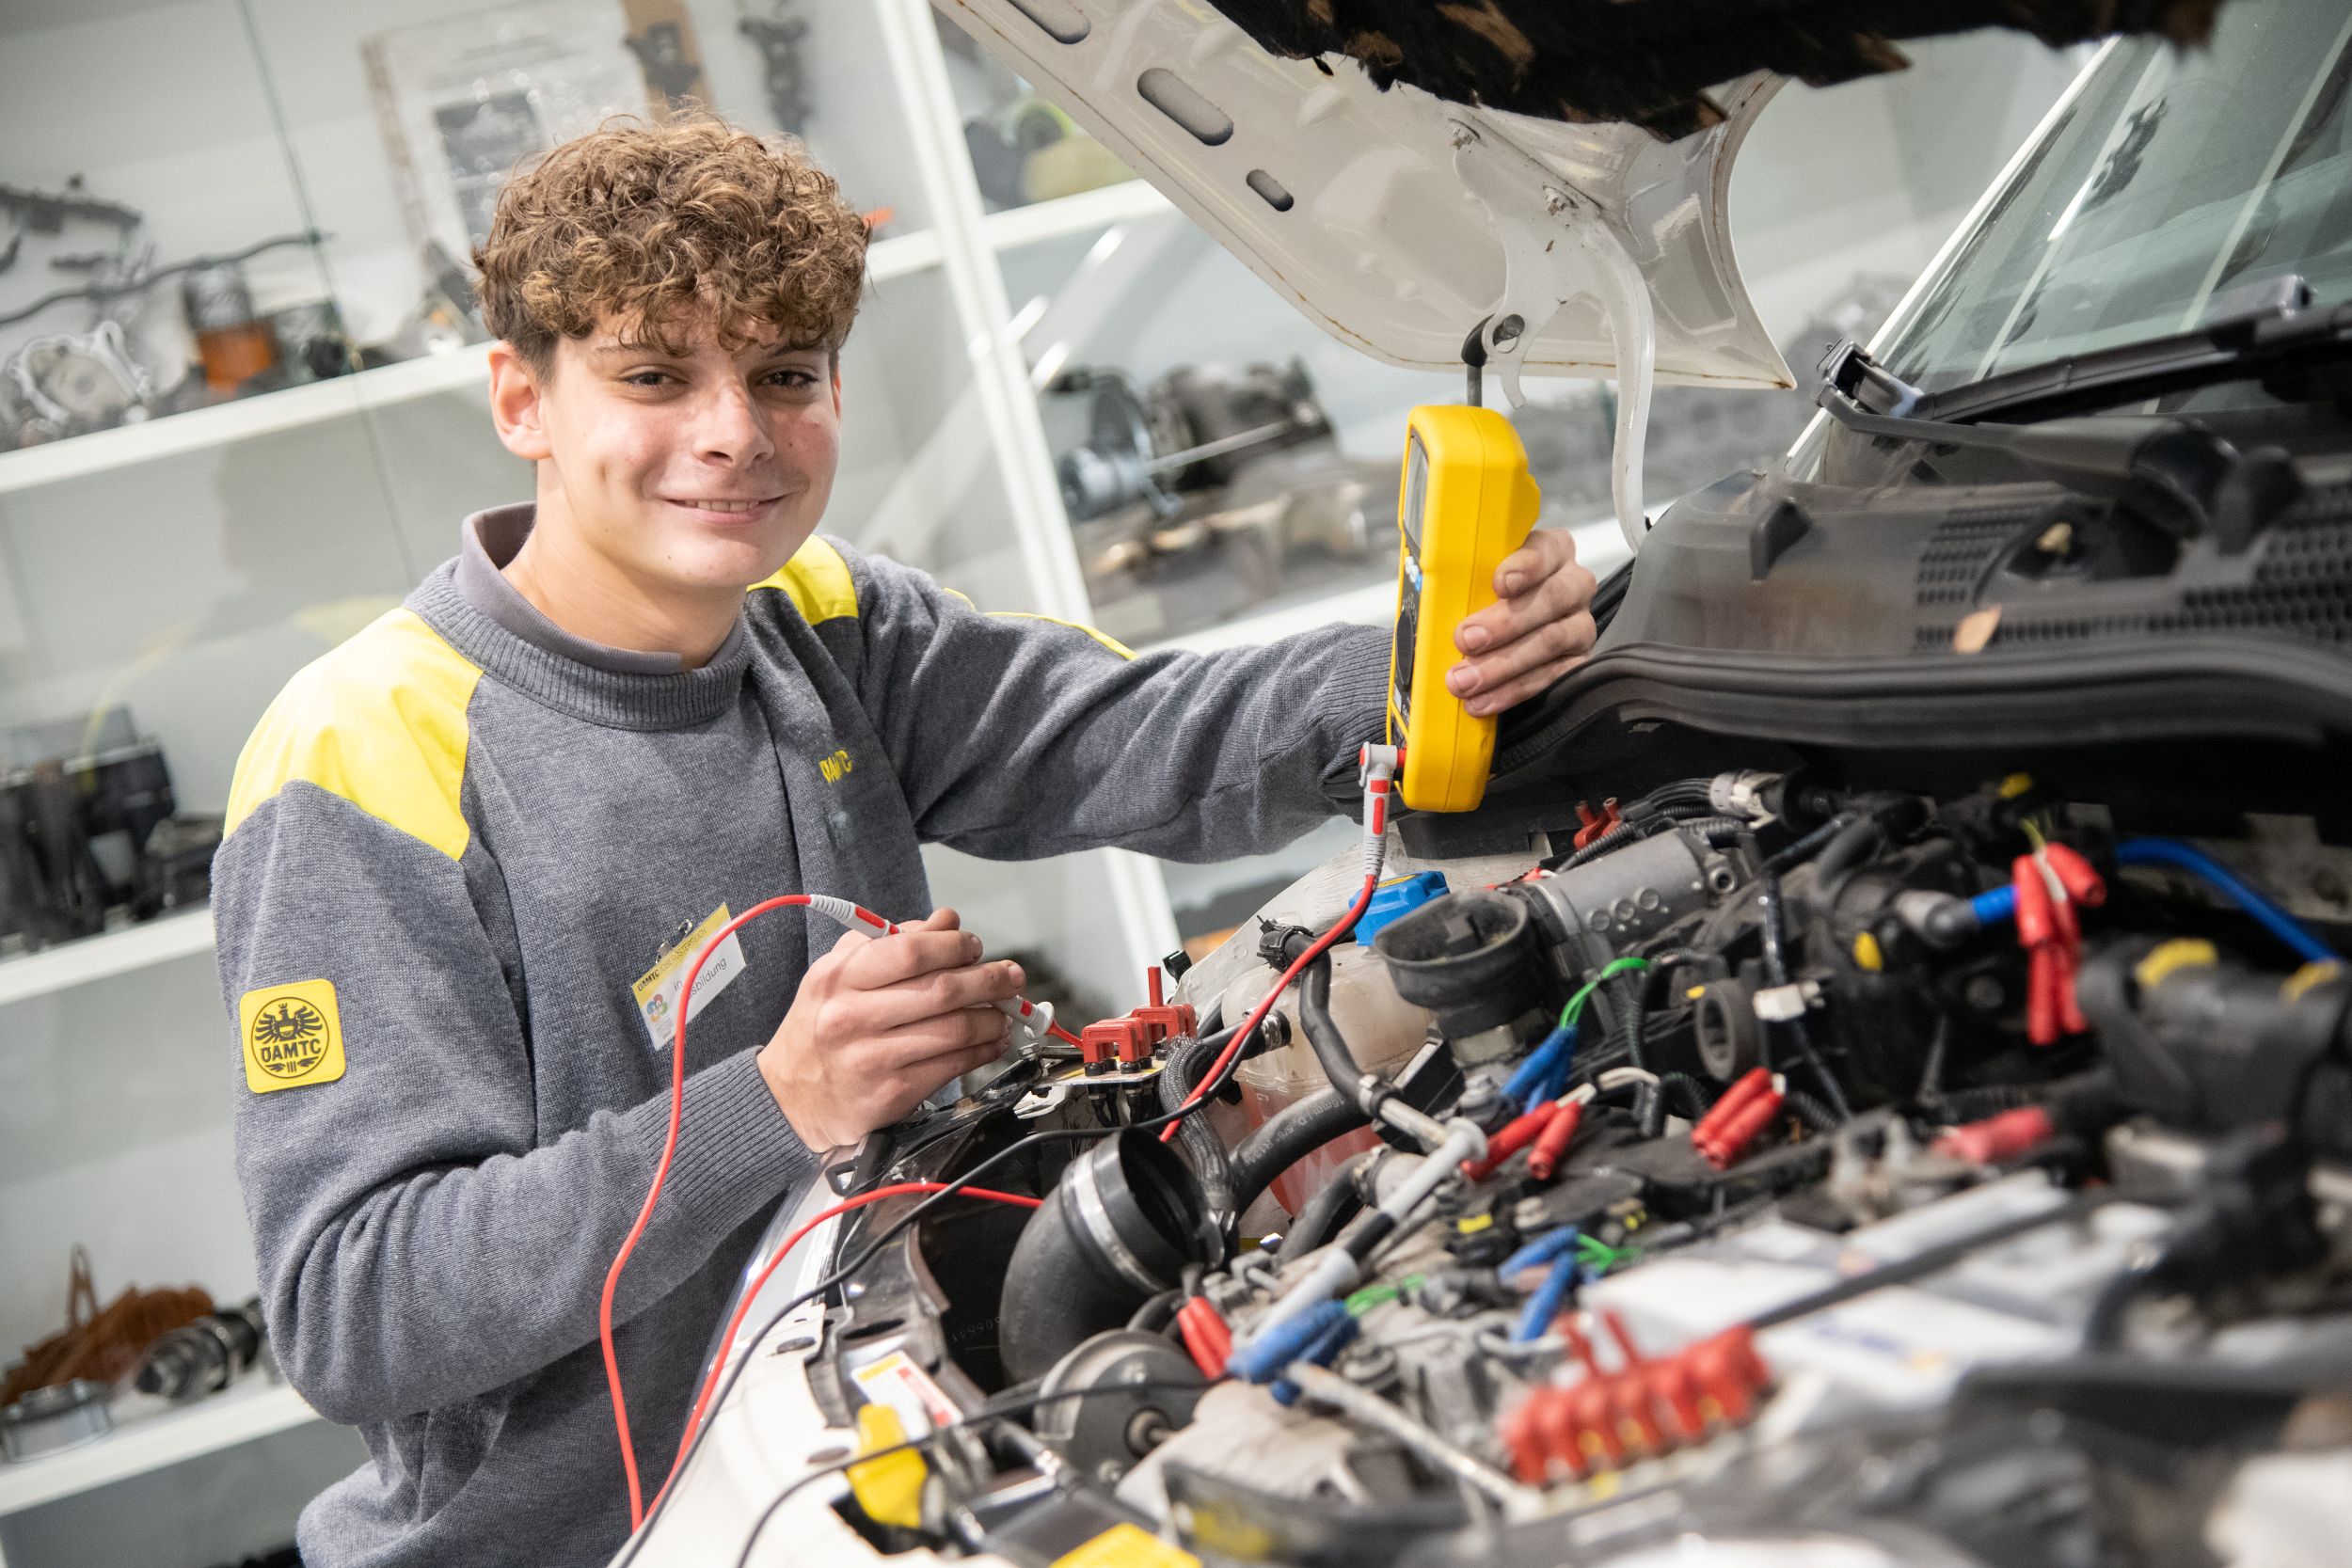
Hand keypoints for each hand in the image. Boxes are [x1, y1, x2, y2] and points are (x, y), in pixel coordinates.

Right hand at [757, 908, 1022, 1150]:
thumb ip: (893, 943)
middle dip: (989, 980)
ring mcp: (871, 1058)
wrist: (790, 1098)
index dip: (954, 945)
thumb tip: (945, 920)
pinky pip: (952, 1066)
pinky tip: (992, 1042)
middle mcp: (851, 1017)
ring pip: (954, 1030)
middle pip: (942, 990)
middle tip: (1011, 976)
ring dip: (992, 1019)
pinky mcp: (891, 1093)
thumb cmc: (822, 1027)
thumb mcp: (840, 975)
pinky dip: (983, 1051)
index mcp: (839, 978)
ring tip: (1005, 1012)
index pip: (911, 951)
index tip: (974, 946)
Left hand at [1442, 528, 1598, 716]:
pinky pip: (1552, 677)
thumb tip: (1431, 597)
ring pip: (1551, 641)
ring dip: (1502, 665)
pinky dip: (1513, 691)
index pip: (1545, 550)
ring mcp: (1579, 624)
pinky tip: (1485, 700)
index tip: (1499, 583)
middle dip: (1505, 622)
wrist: (1492, 641)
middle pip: (1551, 598)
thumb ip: (1464, 582)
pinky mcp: (1578, 662)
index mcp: (1550, 552)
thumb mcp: (1473, 583)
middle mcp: (1572, 584)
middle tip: (1466, 640)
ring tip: (1465, 681)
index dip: (1525, 567)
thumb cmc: (1481, 602)